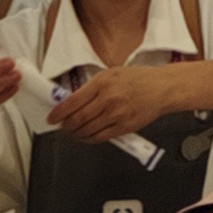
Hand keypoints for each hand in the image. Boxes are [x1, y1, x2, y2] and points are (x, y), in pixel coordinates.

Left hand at [47, 59, 186, 141]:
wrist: (161, 88)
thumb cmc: (138, 79)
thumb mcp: (111, 74)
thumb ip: (92, 86)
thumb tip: (72, 100)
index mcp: (102, 82)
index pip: (73, 101)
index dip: (59, 113)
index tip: (51, 117)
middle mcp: (108, 99)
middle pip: (78, 119)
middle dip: (66, 126)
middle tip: (61, 126)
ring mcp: (116, 115)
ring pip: (87, 131)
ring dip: (76, 134)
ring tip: (72, 132)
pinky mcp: (124, 127)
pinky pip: (101, 138)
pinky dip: (89, 139)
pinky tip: (86, 136)